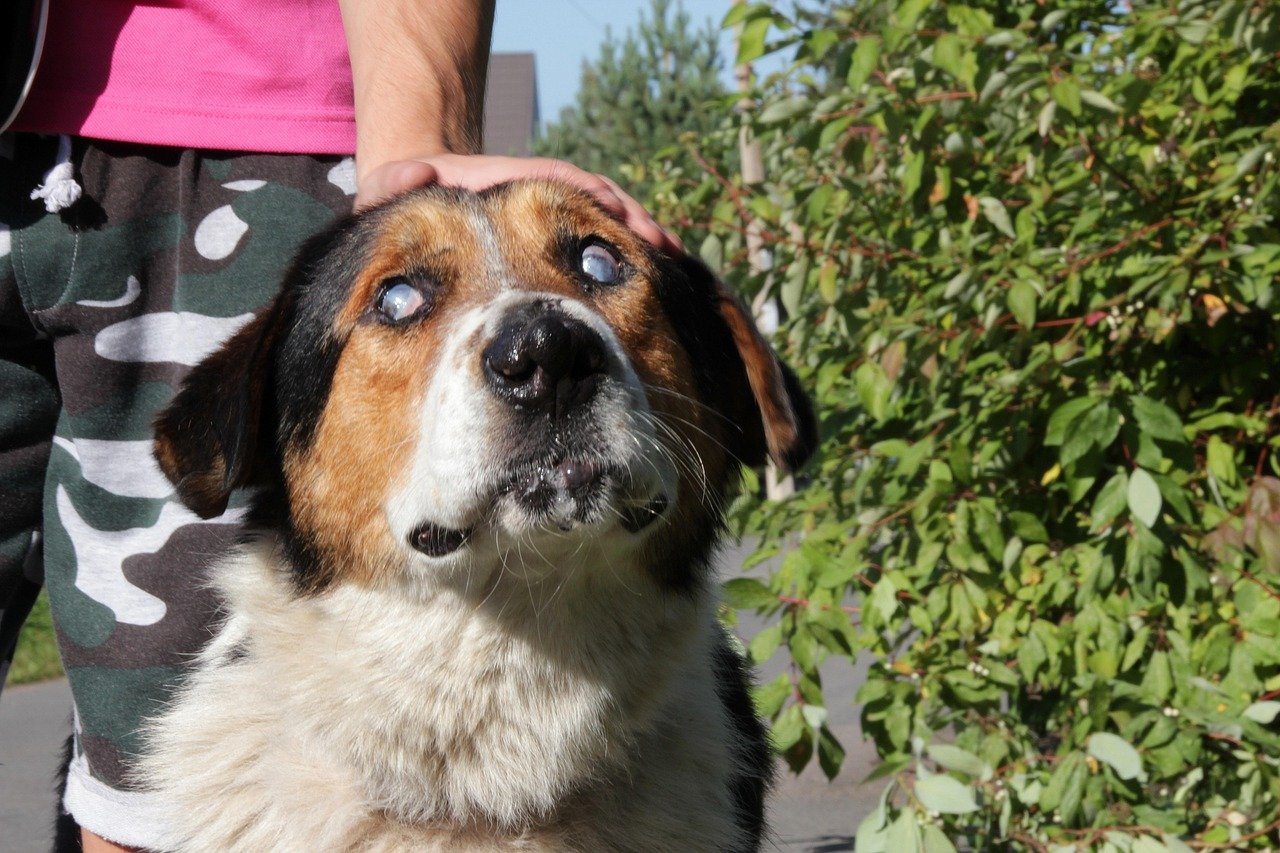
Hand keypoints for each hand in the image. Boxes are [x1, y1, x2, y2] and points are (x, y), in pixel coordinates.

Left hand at [355, 154, 682, 253]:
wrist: (419, 193)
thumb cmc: (407, 196)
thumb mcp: (391, 184)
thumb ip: (393, 180)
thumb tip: (419, 174)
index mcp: (511, 182)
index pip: (560, 183)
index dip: (591, 197)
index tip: (619, 216)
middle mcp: (541, 194)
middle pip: (598, 198)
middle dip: (632, 218)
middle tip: (664, 246)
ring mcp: (553, 216)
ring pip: (606, 221)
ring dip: (640, 237)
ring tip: (673, 260)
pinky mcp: (556, 239)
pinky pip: (598, 243)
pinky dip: (627, 254)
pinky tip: (656, 274)